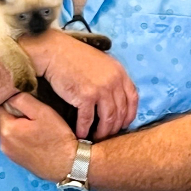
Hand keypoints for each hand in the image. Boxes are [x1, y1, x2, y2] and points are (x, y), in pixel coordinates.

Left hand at [0, 91, 77, 182]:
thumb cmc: (57, 136)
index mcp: (6, 129)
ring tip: (33, 122)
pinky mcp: (14, 159)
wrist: (67, 164)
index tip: (20, 96)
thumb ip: (22, 100)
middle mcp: (2, 142)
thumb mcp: (42, 112)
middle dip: (11, 111)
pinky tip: (33, 134)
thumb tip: (9, 95)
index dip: (8, 99)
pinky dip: (18, 134)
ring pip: (6, 129)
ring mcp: (7, 153)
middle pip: (0, 118)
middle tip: (31, 109)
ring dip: (15, 123)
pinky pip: (11, 140)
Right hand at [19, 30, 137, 138]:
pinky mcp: (85, 96)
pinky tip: (81, 134)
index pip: (133, 98)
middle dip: (115, 127)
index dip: (129, 114)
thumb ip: (112, 78)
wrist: (56, 52)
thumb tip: (115, 98)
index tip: (124, 124)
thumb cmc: (76, 58)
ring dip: (102, 132)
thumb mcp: (103, 63)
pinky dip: (84, 129)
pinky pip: (88, 119)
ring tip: (96, 138)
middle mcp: (114, 81)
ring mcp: (101, 89)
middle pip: (121, 112)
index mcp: (120, 72)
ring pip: (108, 119)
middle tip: (108, 136)